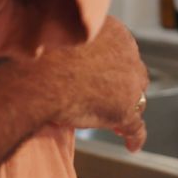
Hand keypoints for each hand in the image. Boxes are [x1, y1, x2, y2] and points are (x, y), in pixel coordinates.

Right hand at [38, 17, 148, 151]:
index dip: (113, 65)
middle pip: (134, 72)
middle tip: (110, 96)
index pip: (122, 50)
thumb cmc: (42, 54)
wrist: (41, 76)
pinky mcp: (124, 110)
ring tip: (118, 122)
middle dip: (125, 85)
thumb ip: (75, 41)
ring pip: (137, 99)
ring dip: (129, 108)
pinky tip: (131, 145)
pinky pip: (135, 127)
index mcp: (113, 32)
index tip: (104, 73)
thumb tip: (63, 50)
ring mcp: (129, 84)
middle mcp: (127, 54)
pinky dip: (134, 136)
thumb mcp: (63, 35)